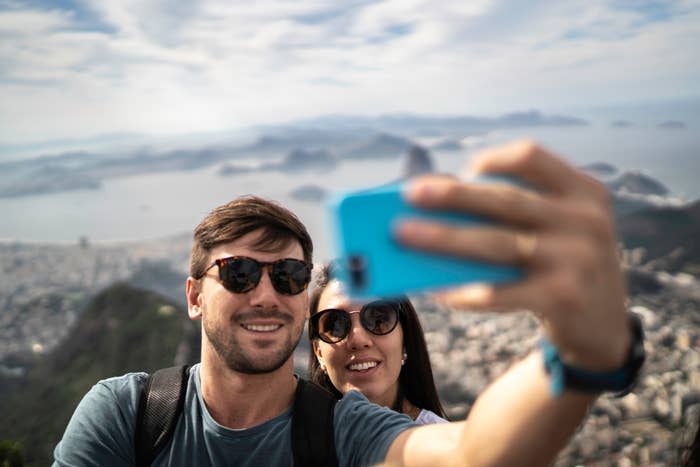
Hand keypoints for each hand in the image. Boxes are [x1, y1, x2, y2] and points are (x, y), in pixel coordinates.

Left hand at [395, 140, 630, 369]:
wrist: (604, 328)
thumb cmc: (563, 266)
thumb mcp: (558, 230)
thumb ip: (516, 213)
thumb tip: (437, 206)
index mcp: (583, 191)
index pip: (532, 157)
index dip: (493, 159)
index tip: (465, 168)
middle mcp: (585, 220)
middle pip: (506, 200)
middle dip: (453, 195)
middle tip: (409, 194)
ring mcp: (577, 260)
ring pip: (497, 243)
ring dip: (445, 238)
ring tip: (405, 234)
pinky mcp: (563, 298)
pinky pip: (501, 291)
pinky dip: (466, 291)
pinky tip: (439, 290)